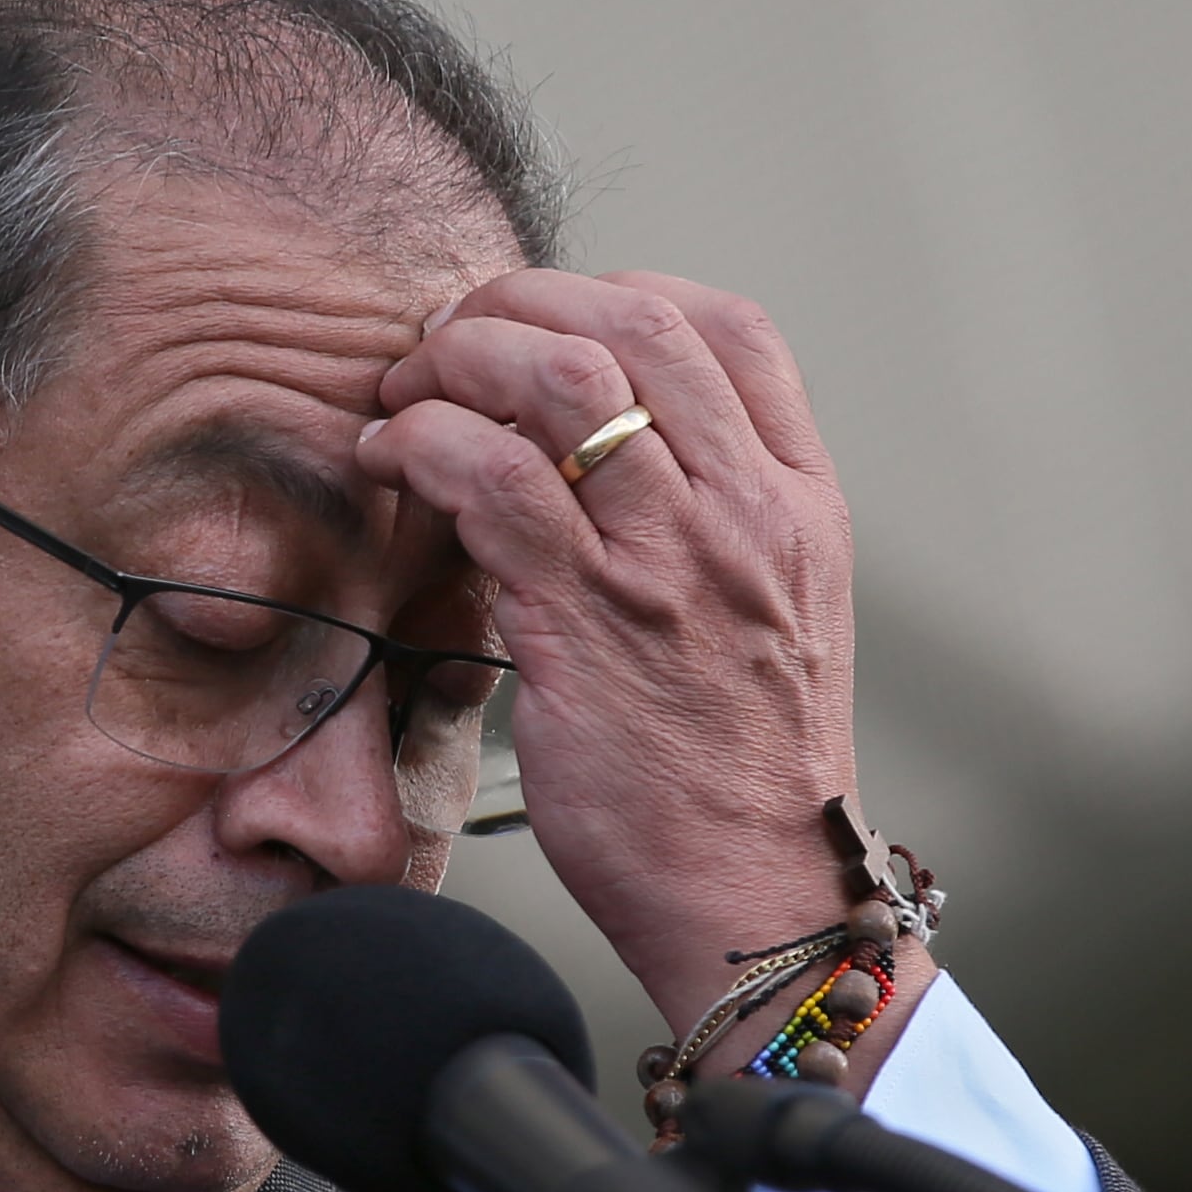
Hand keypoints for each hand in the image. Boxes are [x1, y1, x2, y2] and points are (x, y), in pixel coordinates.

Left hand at [360, 272, 918, 1054]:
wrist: (756, 901)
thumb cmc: (740, 780)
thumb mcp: (771, 625)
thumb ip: (710, 530)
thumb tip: (590, 460)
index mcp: (800, 506)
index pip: (732, 330)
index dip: (624, 291)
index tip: (552, 317)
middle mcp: (746, 516)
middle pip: (635, 323)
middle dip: (520, 303)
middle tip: (450, 342)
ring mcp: (672, 562)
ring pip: (560, 376)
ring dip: (459, 359)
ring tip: (407, 394)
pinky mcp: (588, 620)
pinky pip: (492, 476)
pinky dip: (424, 442)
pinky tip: (391, 461)